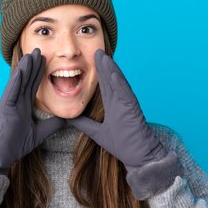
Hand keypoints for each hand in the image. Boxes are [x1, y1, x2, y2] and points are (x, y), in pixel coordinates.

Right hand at [0, 48, 65, 173]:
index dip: (38, 73)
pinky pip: (11, 92)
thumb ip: (52, 126)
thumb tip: (67, 120)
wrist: (0, 157)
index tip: (45, 61)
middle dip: (33, 65)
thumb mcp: (40, 134)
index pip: (32, 86)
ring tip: (31, 54)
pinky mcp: (6, 109)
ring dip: (25, 68)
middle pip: (26, 80)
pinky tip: (21, 70)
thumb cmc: (15, 146)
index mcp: (22, 106)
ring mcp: (10, 104)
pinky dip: (16, 81)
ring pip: (18, 82)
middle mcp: (16, 102)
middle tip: (39, 50)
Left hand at [66, 49, 165, 169]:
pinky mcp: (132, 110)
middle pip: (111, 80)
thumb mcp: (96, 133)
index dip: (99, 72)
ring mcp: (127, 104)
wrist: (140, 157)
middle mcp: (121, 102)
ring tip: (103, 56)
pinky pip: (125, 94)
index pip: (105, 85)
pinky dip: (119, 83)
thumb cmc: (123, 145)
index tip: (92, 60)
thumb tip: (68, 119)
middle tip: (96, 50)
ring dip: (110, 69)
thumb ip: (83, 124)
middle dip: (104, 65)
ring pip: (118, 83)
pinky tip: (112, 73)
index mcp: (114, 105)